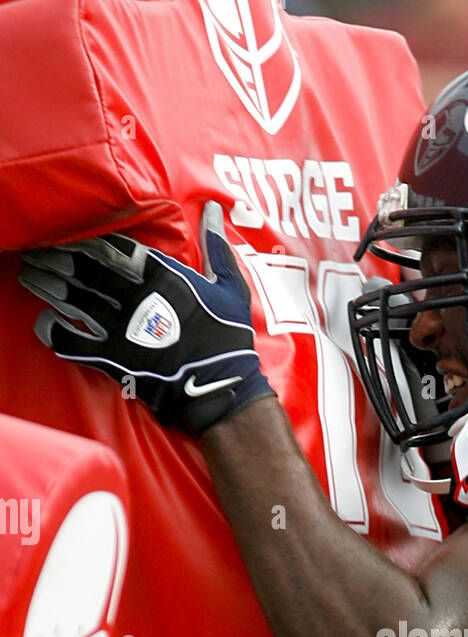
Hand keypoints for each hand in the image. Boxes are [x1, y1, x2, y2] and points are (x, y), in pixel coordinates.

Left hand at [18, 202, 274, 434]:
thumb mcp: (232, 288)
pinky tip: (43, 322)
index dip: (87, 238)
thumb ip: (217, 246)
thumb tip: (215, 209)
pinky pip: (72, 342)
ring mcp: (121, 328)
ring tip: (30, 277)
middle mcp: (136, 297)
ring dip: (47, 286)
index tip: (70, 233)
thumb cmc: (230, 339)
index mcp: (162, 275)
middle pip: (85, 268)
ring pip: (72, 299)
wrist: (222, 392)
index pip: (113, 246)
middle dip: (58, 258)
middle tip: (38, 252)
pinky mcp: (113, 359)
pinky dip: (53, 331)